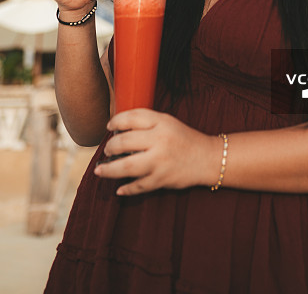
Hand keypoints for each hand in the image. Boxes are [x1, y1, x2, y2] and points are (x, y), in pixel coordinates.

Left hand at [93, 109, 218, 194]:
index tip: (110, 126)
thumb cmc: (184, 138)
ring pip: (126, 167)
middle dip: (110, 146)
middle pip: (124, 142)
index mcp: (161, 122)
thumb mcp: (167, 123)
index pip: (131, 117)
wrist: (207, 158)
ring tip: (100, 170)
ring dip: (109, 170)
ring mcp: (160, 161)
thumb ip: (146, 124)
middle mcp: (160, 140)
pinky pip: (138, 186)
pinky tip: (119, 189)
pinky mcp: (161, 179)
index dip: (116, 121)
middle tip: (107, 149)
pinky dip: (126, 189)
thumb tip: (118, 131)